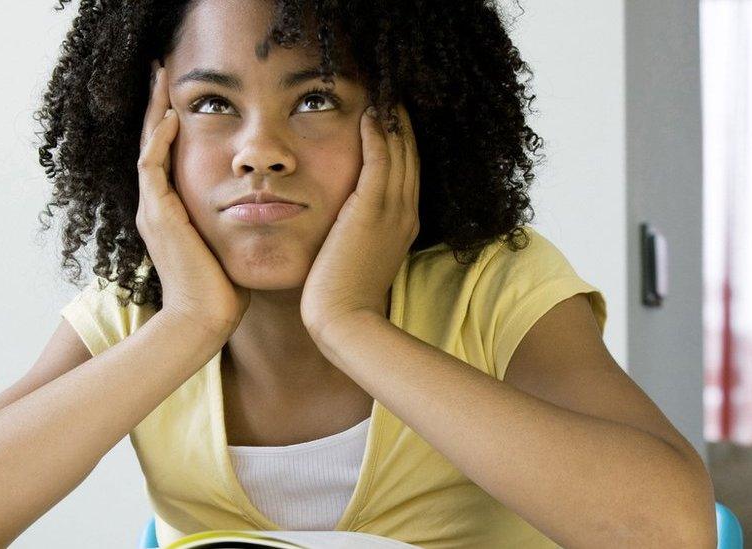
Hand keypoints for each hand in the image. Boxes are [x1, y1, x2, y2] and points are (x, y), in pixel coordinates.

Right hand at [136, 59, 249, 334]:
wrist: (205, 320)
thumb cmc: (224, 290)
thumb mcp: (231, 243)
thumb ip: (236, 221)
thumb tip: (264, 207)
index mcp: (172, 212)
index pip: (168, 155)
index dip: (173, 125)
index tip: (185, 95)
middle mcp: (157, 206)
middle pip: (152, 142)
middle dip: (157, 105)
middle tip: (161, 71)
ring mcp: (153, 210)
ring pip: (148, 146)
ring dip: (154, 111)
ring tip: (161, 78)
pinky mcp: (159, 216)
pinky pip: (152, 167)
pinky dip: (160, 140)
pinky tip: (172, 116)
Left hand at [300, 103, 420, 338]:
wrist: (343, 321)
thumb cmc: (341, 297)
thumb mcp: (357, 259)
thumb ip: (358, 235)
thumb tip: (345, 225)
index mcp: (403, 225)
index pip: (408, 173)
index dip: (403, 143)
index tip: (393, 118)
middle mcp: (405, 214)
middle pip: (411, 156)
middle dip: (403, 124)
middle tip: (394, 94)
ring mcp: (392, 212)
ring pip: (400, 153)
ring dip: (393, 121)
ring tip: (384, 93)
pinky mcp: (371, 211)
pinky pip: (380, 161)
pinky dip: (379, 135)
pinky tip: (370, 114)